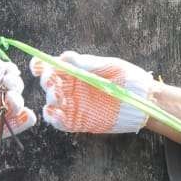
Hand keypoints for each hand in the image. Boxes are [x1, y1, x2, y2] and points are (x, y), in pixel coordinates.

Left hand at [0, 61, 35, 157]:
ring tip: (11, 100)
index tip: (9, 72)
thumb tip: (3, 68)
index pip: (3, 75)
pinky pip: (14, 126)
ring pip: (16, 106)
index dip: (10, 72)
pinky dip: (24, 120)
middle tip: (9, 85)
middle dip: (15, 85)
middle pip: (13, 90)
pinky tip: (27, 114)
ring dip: (19, 101)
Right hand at [30, 51, 154, 133]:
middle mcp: (71, 88)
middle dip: (47, 82)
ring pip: (52, 103)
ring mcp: (74, 105)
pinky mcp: (79, 122)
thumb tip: (65, 57)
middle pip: (50, 85)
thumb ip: (87, 64)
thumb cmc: (127, 79)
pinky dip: (54, 119)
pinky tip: (54, 113)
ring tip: (56, 97)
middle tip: (51, 82)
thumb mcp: (108, 66)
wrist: (142, 101)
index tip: (38, 66)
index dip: (41, 66)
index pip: (52, 67)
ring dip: (50, 100)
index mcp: (76, 71)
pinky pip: (61, 122)